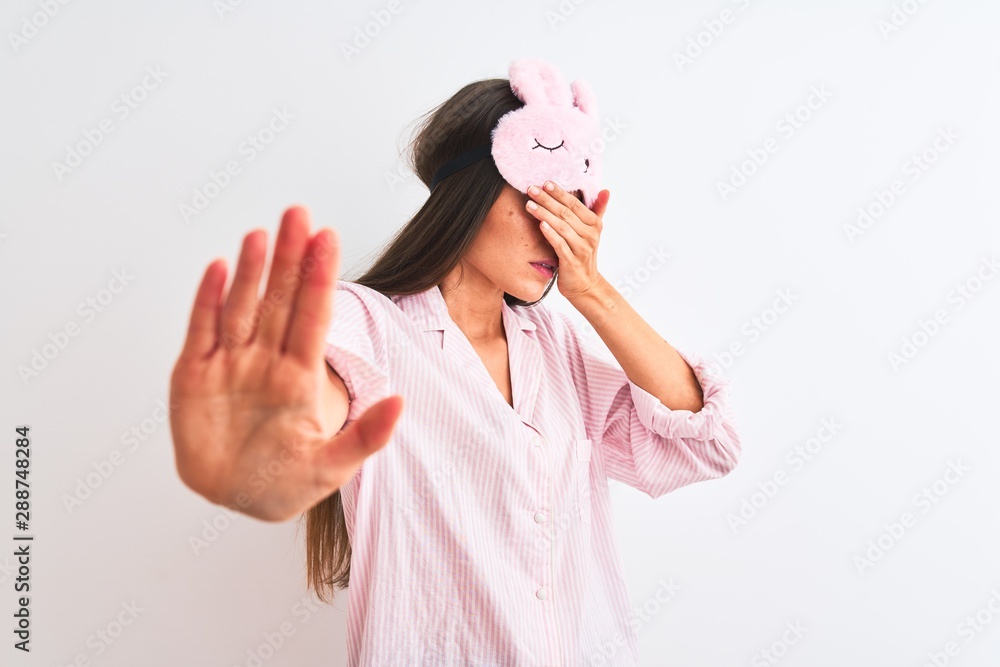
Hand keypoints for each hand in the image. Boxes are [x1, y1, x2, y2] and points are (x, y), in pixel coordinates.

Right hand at [168, 206, 403, 521]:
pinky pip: (201, 331)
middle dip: (290, 258)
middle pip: (280, 301)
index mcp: (300, 377)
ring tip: (261, 234)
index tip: (329, 238)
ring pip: (242, 308)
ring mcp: (229, 365)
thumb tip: (401, 403)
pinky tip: (217, 269)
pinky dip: (206, 301)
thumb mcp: (331, 467)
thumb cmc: (286, 483)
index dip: (319, 278)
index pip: (313, 317)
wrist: (235, 501)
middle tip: (299, 214)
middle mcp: (266, 361)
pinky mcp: (193, 376)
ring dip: (250, 272)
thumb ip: (365, 436)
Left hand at [525, 181, 610, 300]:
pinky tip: (540, 225)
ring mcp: (582, 249)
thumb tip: (606, 190)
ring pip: (561, 227)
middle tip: (530, 189)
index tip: (545, 183)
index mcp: (594, 224)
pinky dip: (550, 234)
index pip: (575, 204)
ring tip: (529, 205)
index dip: (560, 193)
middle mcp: (590, 235)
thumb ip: (597, 210)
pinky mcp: (572, 262)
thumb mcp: (592, 231)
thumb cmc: (583, 254)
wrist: (584, 285)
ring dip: (544, 214)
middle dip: (547, 200)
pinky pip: (560, 245)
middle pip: (566, 213)